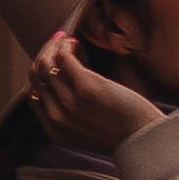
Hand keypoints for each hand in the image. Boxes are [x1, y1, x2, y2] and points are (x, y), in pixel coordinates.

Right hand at [28, 27, 160, 151]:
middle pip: (36, 76)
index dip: (39, 72)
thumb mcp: (87, 133)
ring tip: (64, 40)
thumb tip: (64, 90)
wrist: (145, 139)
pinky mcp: (85, 86)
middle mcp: (56, 116)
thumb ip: (71, 118)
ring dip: (52, 46)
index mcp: (54, 130)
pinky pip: (62, 58)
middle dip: (44, 54)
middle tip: (56, 43)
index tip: (49, 59)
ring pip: (45, 64)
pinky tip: (73, 41)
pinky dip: (64, 45)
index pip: (34, 93)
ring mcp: (69, 101)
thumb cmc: (123, 133)